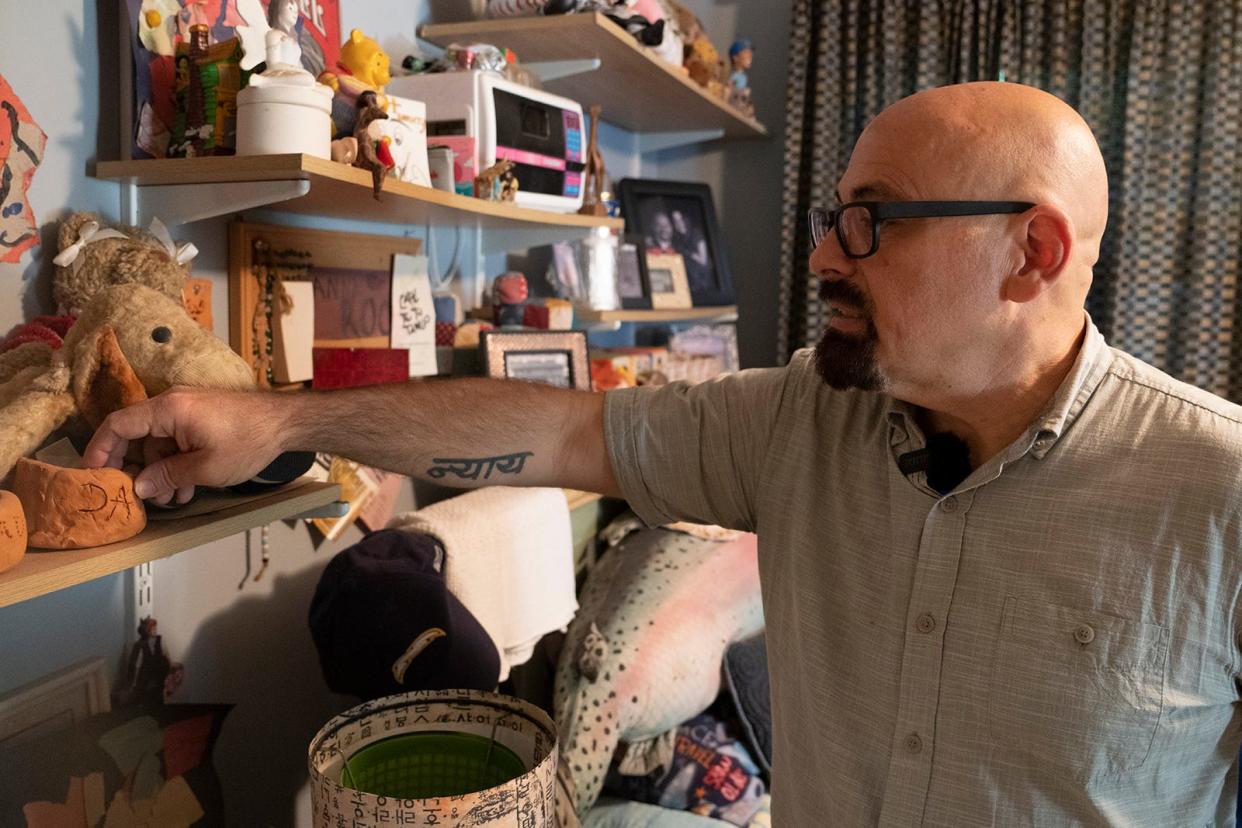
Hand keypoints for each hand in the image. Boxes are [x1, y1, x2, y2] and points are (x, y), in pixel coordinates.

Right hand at [83, 388, 285, 505]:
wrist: (286, 423)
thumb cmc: (249, 441)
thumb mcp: (205, 468)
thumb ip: (167, 476)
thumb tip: (139, 487)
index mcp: (168, 409)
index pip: (118, 425)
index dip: (100, 449)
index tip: (94, 473)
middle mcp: (173, 404)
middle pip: (137, 437)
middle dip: (138, 470)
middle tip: (140, 497)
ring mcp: (187, 411)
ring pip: (159, 444)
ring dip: (161, 472)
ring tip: (172, 499)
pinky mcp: (200, 419)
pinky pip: (177, 441)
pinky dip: (178, 463)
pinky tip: (186, 488)